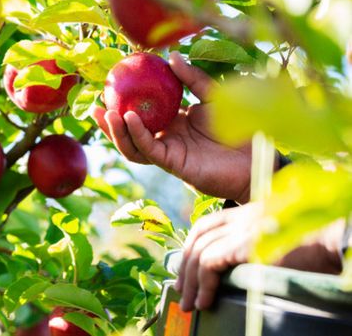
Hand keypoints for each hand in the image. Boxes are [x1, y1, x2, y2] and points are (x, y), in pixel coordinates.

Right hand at [94, 51, 251, 202]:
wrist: (256, 157)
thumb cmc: (239, 126)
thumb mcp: (213, 95)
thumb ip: (192, 78)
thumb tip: (170, 56)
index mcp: (173, 122)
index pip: (142, 113)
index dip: (124, 103)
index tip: (110, 86)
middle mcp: (166, 138)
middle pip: (129, 132)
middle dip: (109, 122)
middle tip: (95, 104)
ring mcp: (168, 152)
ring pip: (132, 145)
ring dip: (116, 131)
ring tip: (104, 113)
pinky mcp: (173, 163)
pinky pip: (149, 149)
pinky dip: (136, 134)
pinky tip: (129, 118)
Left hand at [176, 203, 343, 310]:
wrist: (334, 235)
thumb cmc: (316, 244)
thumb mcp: (279, 237)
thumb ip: (256, 244)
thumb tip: (240, 270)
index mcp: (247, 212)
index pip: (206, 225)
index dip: (191, 246)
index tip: (186, 268)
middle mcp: (240, 217)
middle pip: (198, 238)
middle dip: (185, 266)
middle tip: (181, 291)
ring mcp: (241, 229)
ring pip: (199, 253)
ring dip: (190, 281)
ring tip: (190, 304)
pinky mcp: (245, 245)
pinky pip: (210, 264)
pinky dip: (203, 284)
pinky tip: (205, 301)